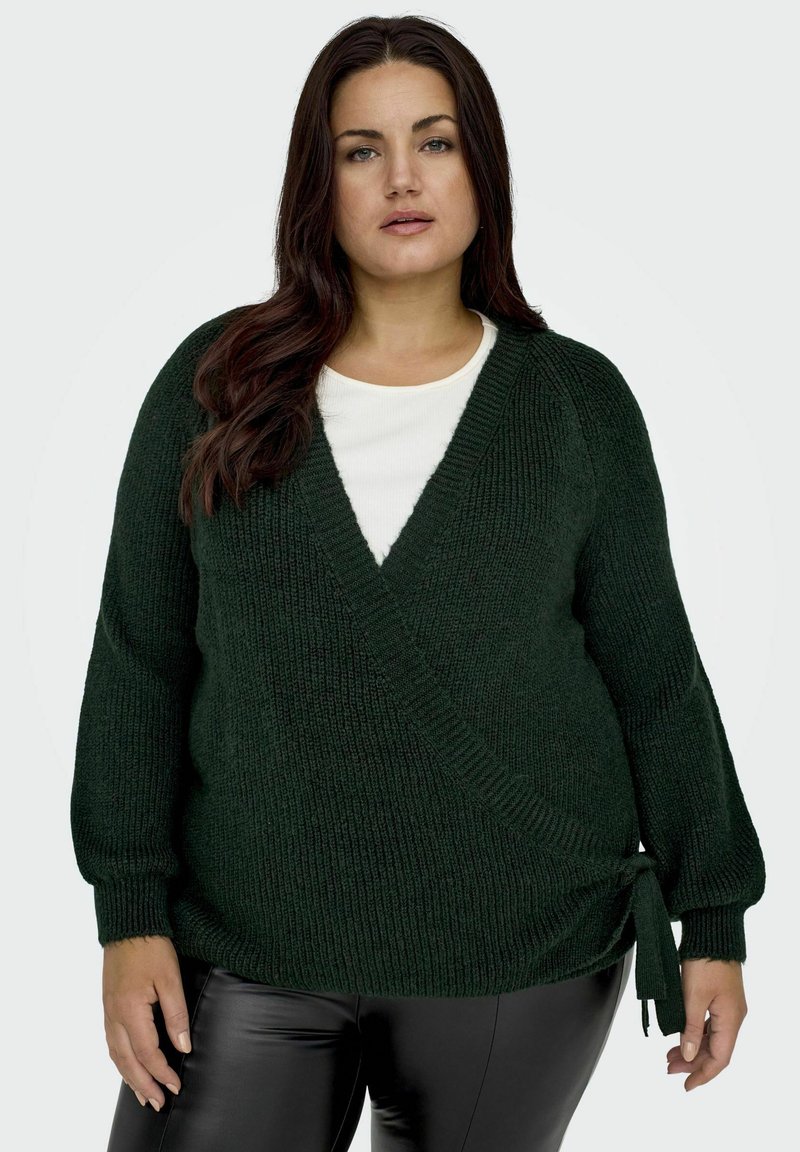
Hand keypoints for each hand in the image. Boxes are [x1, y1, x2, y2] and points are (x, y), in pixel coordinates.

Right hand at [102, 935, 192, 1111]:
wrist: (129, 924)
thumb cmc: (151, 947)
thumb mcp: (170, 978)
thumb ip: (176, 1014)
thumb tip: (183, 1045)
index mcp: (131, 1010)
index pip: (147, 1052)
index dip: (162, 1072)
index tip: (175, 1086)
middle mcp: (115, 1015)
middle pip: (128, 1061)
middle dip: (144, 1084)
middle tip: (158, 1103)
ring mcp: (109, 1011)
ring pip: (116, 1054)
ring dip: (130, 1077)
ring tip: (143, 1094)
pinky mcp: (109, 1005)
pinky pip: (112, 1042)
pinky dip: (120, 1060)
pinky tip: (128, 1066)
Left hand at [666, 958, 747, 1091]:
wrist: (711, 932)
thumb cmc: (705, 960)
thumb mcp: (693, 997)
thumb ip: (691, 1028)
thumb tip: (690, 1055)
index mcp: (731, 1019)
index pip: (720, 1058)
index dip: (703, 1075)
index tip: (686, 1085)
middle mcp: (733, 1016)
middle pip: (716, 1050)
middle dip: (694, 1063)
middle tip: (670, 1069)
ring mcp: (727, 1007)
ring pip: (711, 1038)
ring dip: (692, 1049)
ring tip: (670, 1056)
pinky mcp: (719, 997)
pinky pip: (709, 1024)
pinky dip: (694, 1034)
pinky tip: (681, 1037)